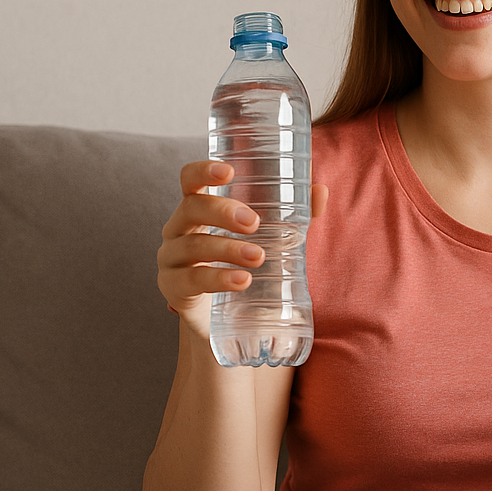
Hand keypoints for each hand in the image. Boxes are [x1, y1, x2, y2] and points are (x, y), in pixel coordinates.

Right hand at [156, 160, 328, 336]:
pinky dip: (218, 278)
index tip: (228, 172)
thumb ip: (294, 216)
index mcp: (198, 209)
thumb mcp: (269, 240)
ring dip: (227, 249)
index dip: (203, 171)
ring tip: (257, 257)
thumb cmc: (243, 266)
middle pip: (192, 208)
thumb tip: (320, 190)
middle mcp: (178, 228)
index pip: (190, 180)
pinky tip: (241, 281)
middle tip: (254, 223)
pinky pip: (192, 279)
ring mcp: (170, 258)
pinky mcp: (173, 288)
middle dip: (223, 212)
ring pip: (193, 245)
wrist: (226, 319)